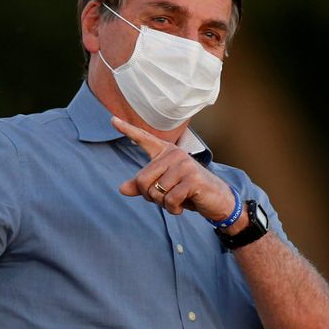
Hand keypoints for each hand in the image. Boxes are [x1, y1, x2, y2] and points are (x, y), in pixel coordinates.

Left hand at [111, 116, 234, 220]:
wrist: (216, 200)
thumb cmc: (187, 191)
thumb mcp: (163, 187)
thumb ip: (143, 186)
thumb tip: (121, 188)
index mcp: (166, 152)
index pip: (144, 139)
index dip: (127, 130)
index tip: (112, 120)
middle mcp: (174, 154)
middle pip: (142, 180)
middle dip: (150, 196)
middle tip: (165, 198)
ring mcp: (184, 165)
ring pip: (156, 192)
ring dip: (163, 204)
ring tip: (177, 200)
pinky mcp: (192, 179)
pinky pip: (169, 200)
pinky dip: (172, 209)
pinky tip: (182, 206)